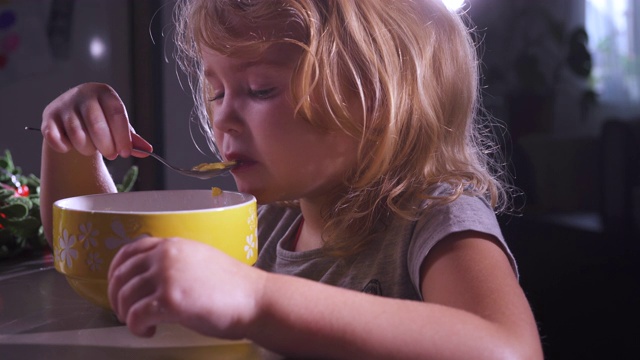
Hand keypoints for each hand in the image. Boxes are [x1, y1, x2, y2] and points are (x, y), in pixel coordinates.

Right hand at [41, 82, 151, 159]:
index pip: (116, 114)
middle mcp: (83, 95)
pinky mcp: (48, 117)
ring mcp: (64, 105)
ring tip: (92, 149)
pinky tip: (71, 147)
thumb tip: (148, 151)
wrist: (73, 114)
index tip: (125, 153)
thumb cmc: (101, 120)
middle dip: (106, 146)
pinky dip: (65, 148)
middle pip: (96, 125)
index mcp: (104, 93)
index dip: (122, 136)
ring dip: (88, 149)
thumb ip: (132, 138)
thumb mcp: (118, 125)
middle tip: (112, 155)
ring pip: (78, 134)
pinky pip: (56, 138)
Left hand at [107, 237, 264, 338]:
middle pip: (121, 275)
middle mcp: (165, 256)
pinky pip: (136, 316)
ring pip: (125, 296)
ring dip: (127, 315)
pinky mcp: (169, 301)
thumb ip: (174, 261)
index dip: (115, 272)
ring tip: (142, 324)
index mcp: (172, 245)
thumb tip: (150, 276)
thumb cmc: (232, 285)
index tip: (117, 287)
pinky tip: (149, 332)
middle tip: (125, 313)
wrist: (254, 298)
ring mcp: (166, 277)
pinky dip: (136, 327)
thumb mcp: (199, 260)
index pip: (128, 252)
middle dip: (117, 298)